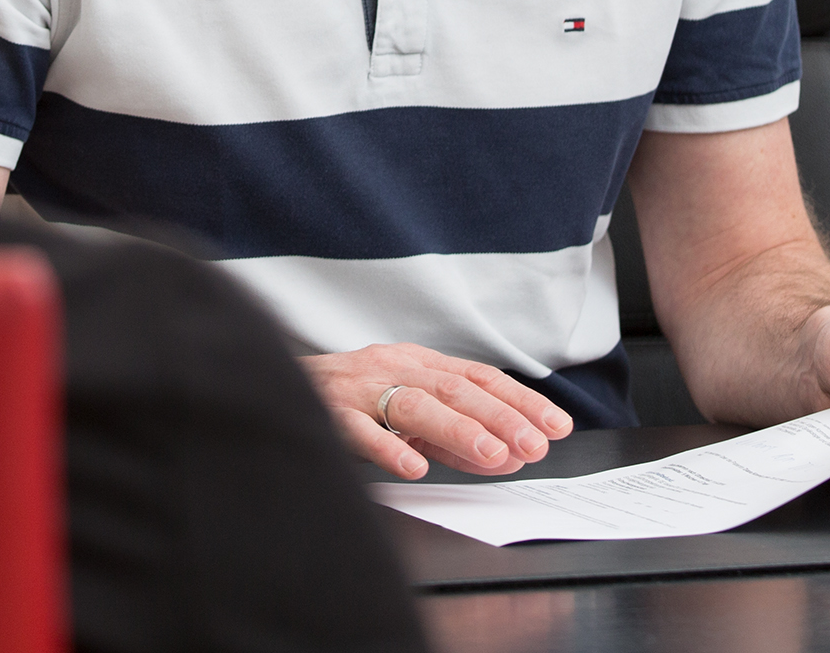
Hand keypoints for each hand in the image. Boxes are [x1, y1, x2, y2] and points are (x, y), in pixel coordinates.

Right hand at [301, 342, 574, 478]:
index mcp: (417, 363)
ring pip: (415, 404)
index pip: (480, 377)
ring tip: (491, 454)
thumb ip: (454, 438)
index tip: (556, 425)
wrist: (274, 383)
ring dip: (458, 430)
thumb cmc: (350, 401)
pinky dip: (388, 447)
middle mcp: (393, 367)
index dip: (521, 400)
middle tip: (534, 445)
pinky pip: (358, 429)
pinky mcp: (328, 410)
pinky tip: (414, 467)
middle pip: (456, 388)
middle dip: (501, 417)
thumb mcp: (407, 414)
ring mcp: (360, 388)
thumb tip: (506, 456)